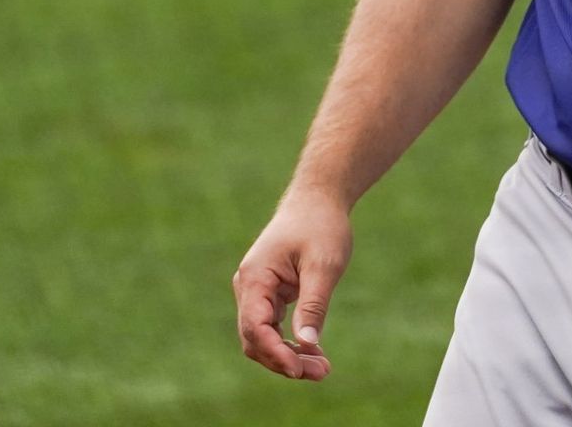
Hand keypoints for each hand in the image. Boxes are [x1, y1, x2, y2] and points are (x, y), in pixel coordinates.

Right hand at [232, 187, 353, 380]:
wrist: (317, 200)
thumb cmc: (321, 226)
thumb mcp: (324, 265)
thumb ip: (313, 304)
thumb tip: (307, 343)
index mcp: (255, 277)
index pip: (255, 327)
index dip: (276, 353)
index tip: (300, 369)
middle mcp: (248, 287)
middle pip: (256, 339)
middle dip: (285, 361)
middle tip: (322, 372)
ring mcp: (255, 292)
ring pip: (262, 337)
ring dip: (287, 356)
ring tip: (321, 368)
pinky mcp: (267, 295)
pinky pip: (271, 328)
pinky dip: (289, 343)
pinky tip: (313, 353)